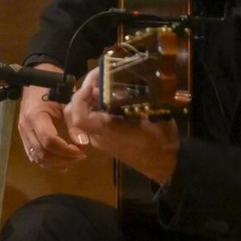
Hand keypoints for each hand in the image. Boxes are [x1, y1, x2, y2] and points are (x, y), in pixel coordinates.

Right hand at [17, 76, 86, 169]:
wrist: (38, 76)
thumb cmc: (54, 85)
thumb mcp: (67, 100)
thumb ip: (74, 122)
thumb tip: (83, 143)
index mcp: (35, 116)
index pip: (48, 141)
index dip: (66, 150)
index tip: (81, 151)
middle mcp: (25, 126)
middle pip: (42, 152)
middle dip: (63, 158)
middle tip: (80, 156)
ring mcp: (22, 132)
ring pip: (36, 157)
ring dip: (55, 163)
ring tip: (72, 159)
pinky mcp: (24, 135)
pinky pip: (32, 155)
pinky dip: (46, 162)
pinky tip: (60, 163)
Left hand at [63, 67, 181, 183]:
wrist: (165, 162)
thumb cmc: (159, 138)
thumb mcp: (149, 114)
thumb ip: (129, 100)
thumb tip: (117, 85)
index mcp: (106, 130)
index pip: (78, 115)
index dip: (80, 96)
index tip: (93, 84)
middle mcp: (97, 136)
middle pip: (75, 112)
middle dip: (83, 92)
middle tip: (99, 78)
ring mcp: (100, 138)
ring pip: (82, 115)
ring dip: (89, 97)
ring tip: (106, 83)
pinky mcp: (106, 138)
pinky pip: (92, 119)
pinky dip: (96, 105)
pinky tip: (111, 95)